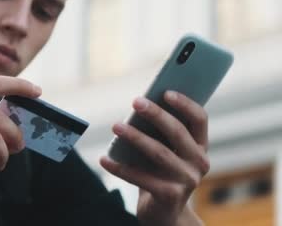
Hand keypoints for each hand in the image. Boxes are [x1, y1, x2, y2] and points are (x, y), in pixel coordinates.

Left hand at [100, 91, 208, 225]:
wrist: (165, 214)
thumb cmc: (160, 173)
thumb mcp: (165, 151)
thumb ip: (159, 132)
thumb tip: (139, 106)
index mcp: (200, 146)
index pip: (199, 119)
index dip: (185, 104)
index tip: (165, 91)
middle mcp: (198, 162)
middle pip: (178, 133)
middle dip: (156, 115)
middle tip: (136, 102)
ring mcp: (186, 181)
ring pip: (159, 153)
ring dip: (135, 137)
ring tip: (115, 126)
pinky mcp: (170, 196)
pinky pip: (141, 178)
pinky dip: (120, 168)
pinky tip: (104, 159)